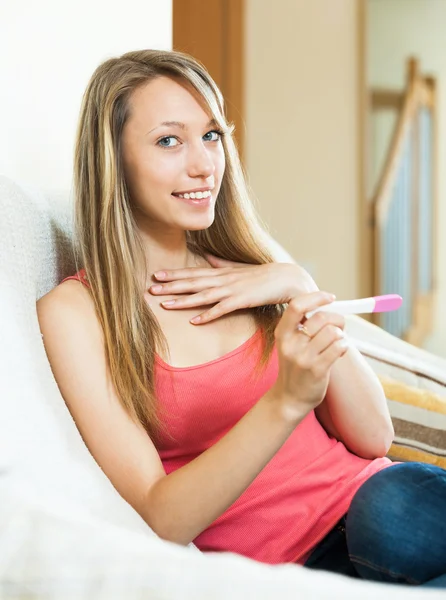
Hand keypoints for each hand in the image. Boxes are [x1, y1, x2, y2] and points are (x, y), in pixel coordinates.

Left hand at [148, 254, 319, 323]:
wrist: (287, 278)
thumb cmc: (263, 275)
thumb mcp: (239, 267)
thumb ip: (222, 263)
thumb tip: (207, 256)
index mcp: (221, 272)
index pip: (193, 273)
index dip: (174, 274)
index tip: (156, 275)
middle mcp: (223, 279)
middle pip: (192, 283)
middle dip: (171, 286)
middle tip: (150, 289)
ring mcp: (232, 290)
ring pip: (203, 295)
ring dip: (183, 300)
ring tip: (164, 305)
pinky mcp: (242, 300)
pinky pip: (222, 309)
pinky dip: (208, 315)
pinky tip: (194, 322)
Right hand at [269, 291, 347, 420]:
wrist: (289, 398)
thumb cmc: (295, 366)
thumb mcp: (290, 343)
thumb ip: (304, 325)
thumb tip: (329, 303)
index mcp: (282, 333)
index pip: (296, 305)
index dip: (316, 297)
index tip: (330, 297)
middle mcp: (290, 343)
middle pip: (321, 317)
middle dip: (337, 320)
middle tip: (339, 328)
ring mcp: (303, 357)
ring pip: (333, 332)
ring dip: (341, 335)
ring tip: (337, 343)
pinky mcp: (317, 369)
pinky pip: (339, 346)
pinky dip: (344, 346)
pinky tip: (340, 351)